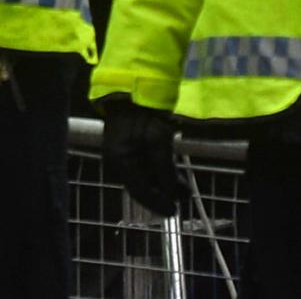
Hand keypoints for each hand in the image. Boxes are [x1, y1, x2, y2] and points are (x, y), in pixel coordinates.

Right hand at [98, 96, 178, 216]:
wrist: (132, 88)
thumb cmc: (144, 112)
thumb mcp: (158, 140)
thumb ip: (165, 169)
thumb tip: (173, 195)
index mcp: (119, 162)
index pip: (140, 191)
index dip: (158, 203)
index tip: (173, 212)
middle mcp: (117, 163)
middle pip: (141, 186)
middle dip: (163, 193)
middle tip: (183, 198)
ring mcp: (121, 156)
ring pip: (144, 178)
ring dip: (162, 183)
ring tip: (183, 189)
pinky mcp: (127, 149)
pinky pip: (142, 168)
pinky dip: (157, 172)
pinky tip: (172, 175)